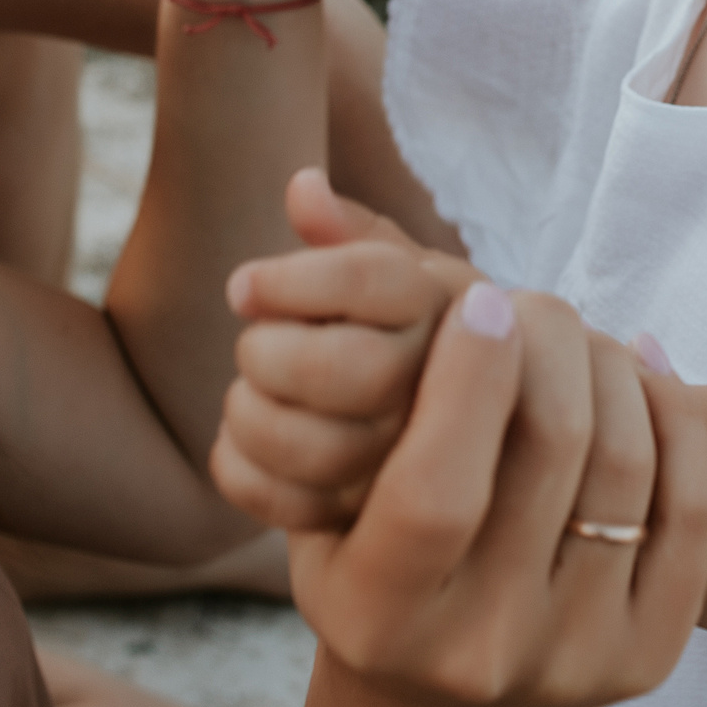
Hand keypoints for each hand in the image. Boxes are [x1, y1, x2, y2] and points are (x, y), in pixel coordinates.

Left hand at [213, 170, 482, 528]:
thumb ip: (355, 233)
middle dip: (274, 353)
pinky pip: (298, 511)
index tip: (242, 287)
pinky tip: (236, 446)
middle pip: (354, 369)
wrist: (469, 430)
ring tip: (243, 395)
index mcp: (454, 306)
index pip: (374, 280)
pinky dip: (243, 476)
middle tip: (251, 345)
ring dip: (253, 417)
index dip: (291, 281)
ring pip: (325, 450)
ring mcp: (421, 461)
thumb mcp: (405, 270)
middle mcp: (454, 384)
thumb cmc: (419, 331)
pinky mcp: (380, 520)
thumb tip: (302, 187)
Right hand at [288, 265, 706, 706]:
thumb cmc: (370, 541)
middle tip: (532, 300)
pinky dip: (673, 414)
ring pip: (625, 466)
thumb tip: (305, 189)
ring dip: (611, 364)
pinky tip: (643, 363)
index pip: (438, 486)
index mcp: (376, 610)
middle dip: (550, 341)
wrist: (444, 694)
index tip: (481, 298)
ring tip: (582, 331)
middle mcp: (474, 651)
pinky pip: (687, 506)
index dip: (468, 376)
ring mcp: (569, 659)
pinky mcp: (644, 658)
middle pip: (550, 453)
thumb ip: (329, 333)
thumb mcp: (327, 467)